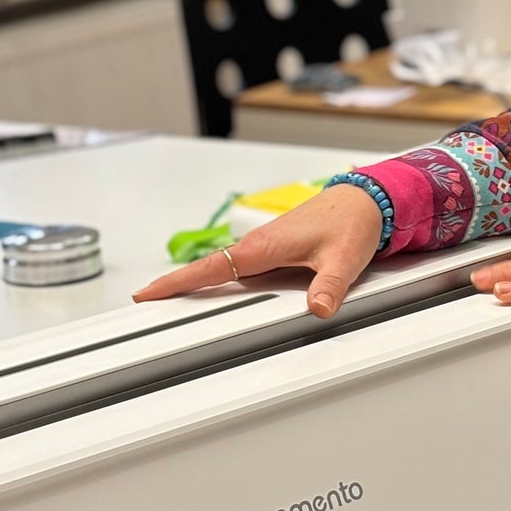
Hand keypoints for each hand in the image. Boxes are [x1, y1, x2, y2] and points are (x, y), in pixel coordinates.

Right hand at [131, 183, 382, 317]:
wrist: (366, 200)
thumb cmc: (351, 222)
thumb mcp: (344, 259)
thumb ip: (330, 286)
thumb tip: (317, 309)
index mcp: (264, 247)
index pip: (210, 268)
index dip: (177, 282)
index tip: (146, 295)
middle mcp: (258, 248)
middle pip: (208, 273)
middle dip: (175, 289)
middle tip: (144, 310)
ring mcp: (264, 250)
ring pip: (224, 273)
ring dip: (197, 287)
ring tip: (169, 310)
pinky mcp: (274, 253)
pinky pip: (242, 272)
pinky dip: (223, 283)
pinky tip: (217, 300)